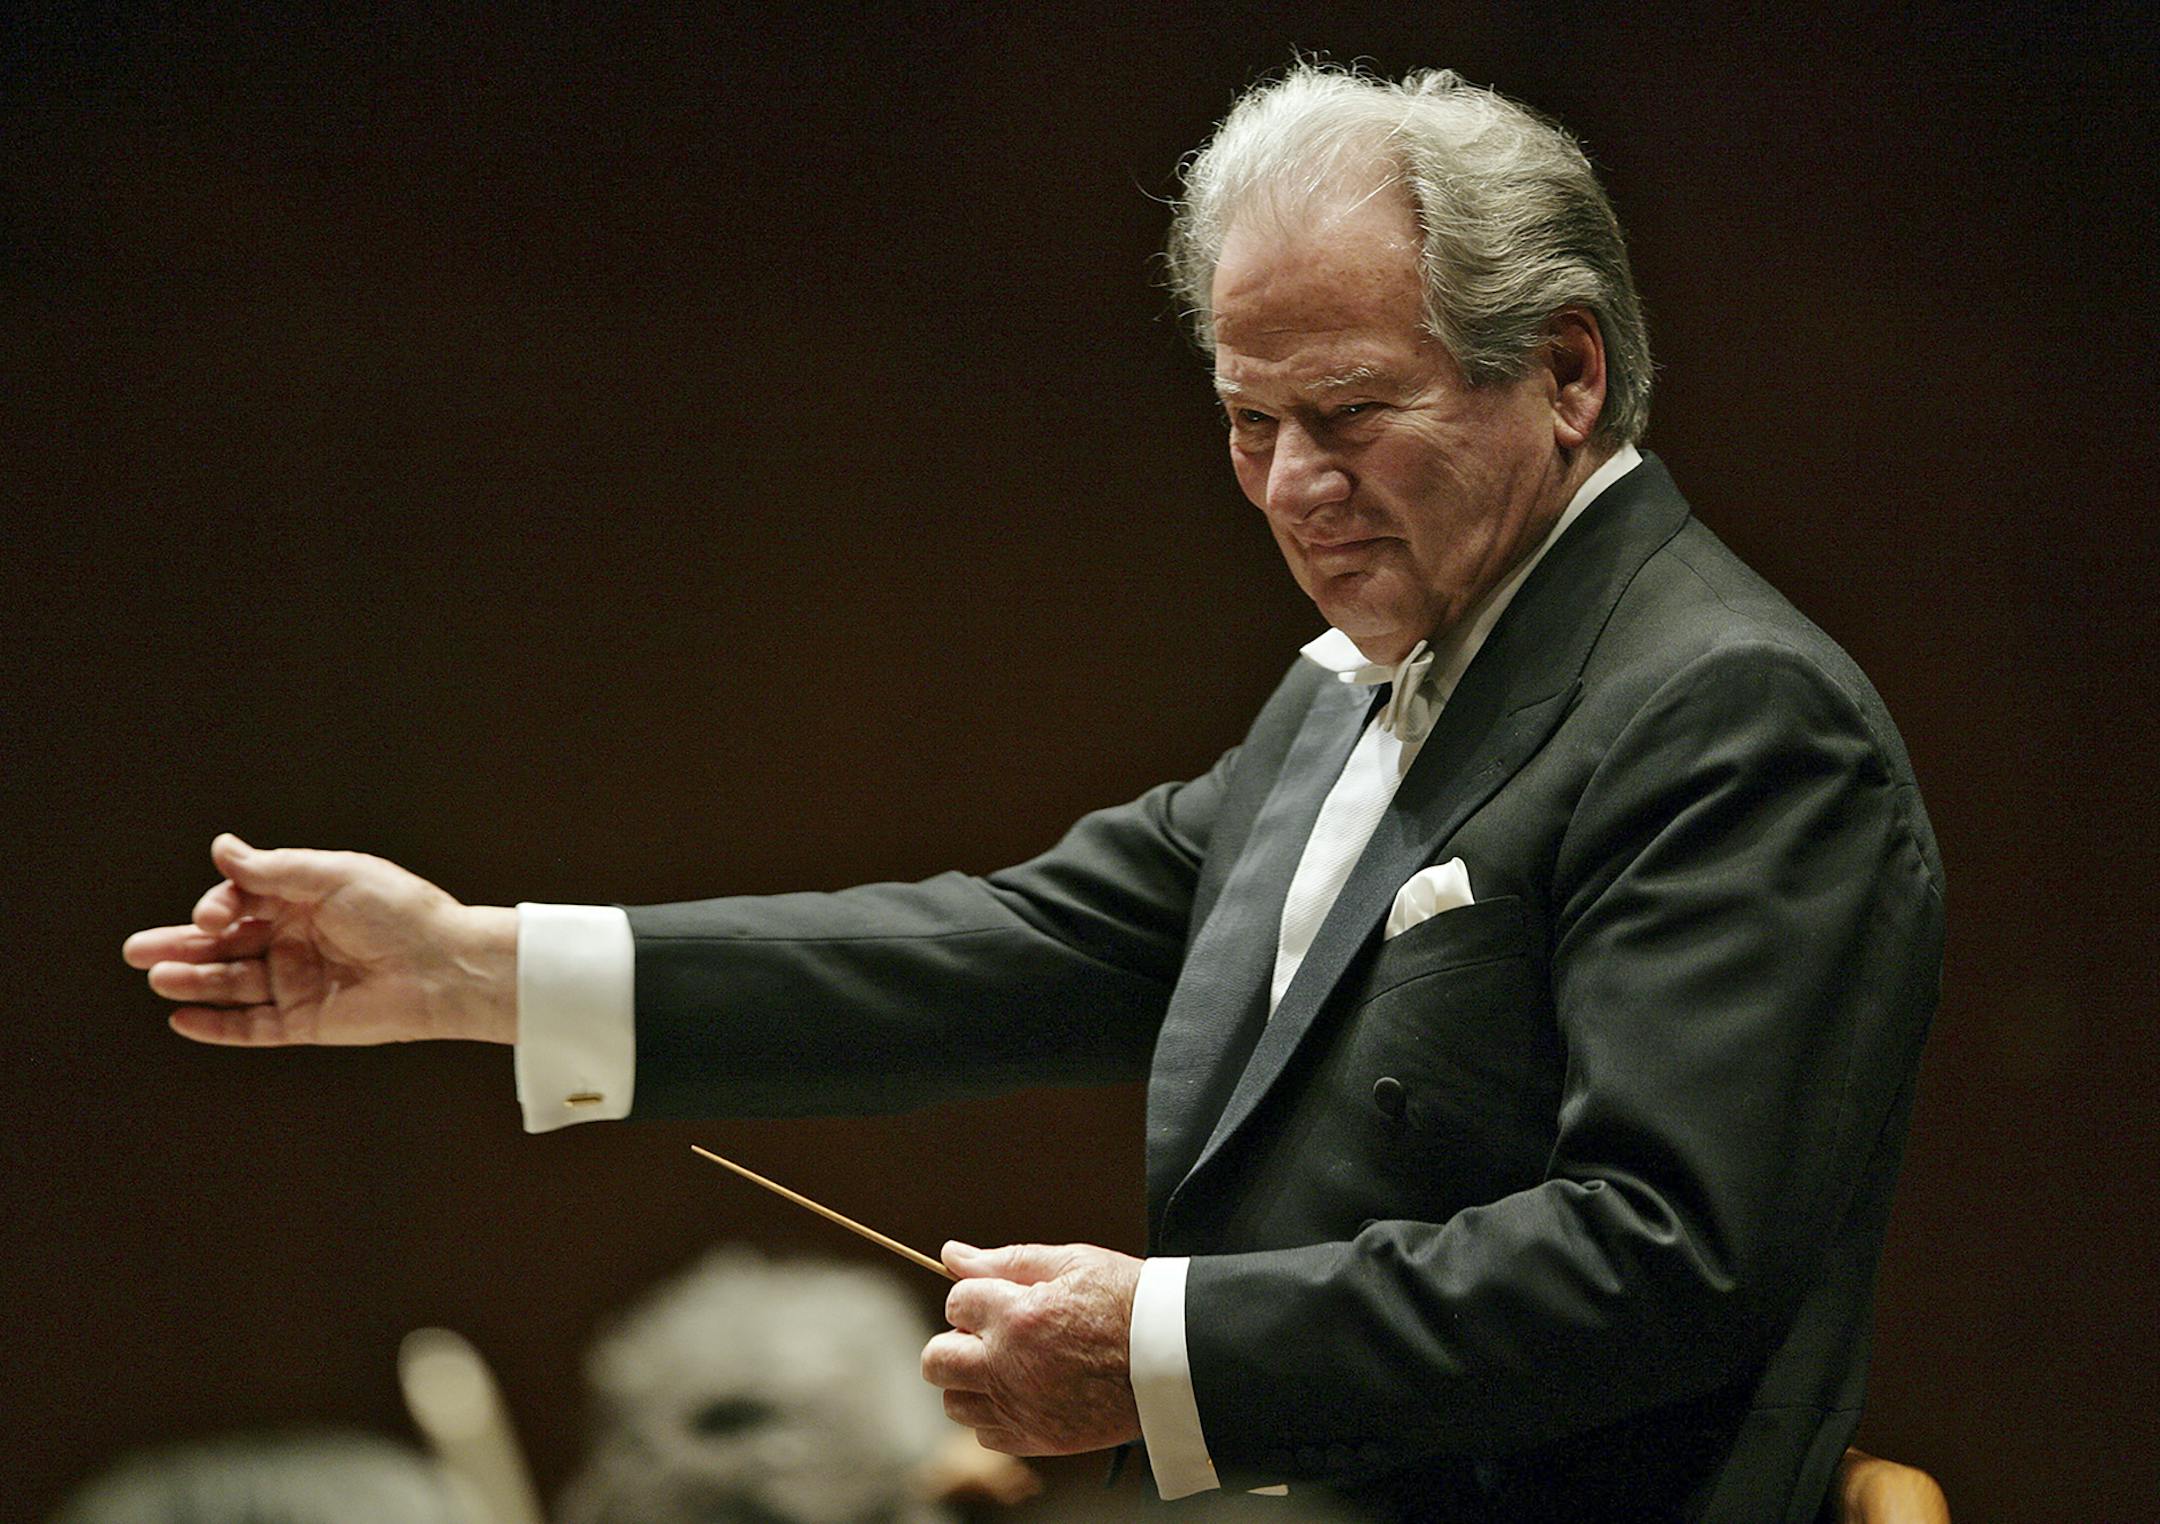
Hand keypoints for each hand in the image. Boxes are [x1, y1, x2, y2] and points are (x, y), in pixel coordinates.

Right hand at [123, 833, 517, 1045]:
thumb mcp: (333, 875)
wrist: (444, 966)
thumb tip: (221, 847)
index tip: (212, 915)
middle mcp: (299, 939)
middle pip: (227, 944)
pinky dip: (217, 1025)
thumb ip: (273, 868)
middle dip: (182, 945)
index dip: (217, 906)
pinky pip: (253, 1027)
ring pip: (233, 984)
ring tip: (157, 977)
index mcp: (306, 898)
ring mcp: (301, 982)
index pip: (242, 899)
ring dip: (193, 981)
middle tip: (134, 950)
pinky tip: (182, 1018)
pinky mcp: (308, 1021)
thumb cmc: (399, 911)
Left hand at [921, 1240, 1143, 1456]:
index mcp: (1017, 1315)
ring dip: (970, 1380)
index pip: (956, 1302)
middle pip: (936, 1359)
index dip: (974, 1295)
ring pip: (954, 1400)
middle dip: (955, 1340)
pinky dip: (993, 1414)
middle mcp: (1009, 1365)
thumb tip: (952, 1254)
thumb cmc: (1128, 1301)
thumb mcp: (1071, 1262)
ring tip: (1006, 1363)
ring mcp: (1021, 1407)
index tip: (997, 1298)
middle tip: (990, 1333)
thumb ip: (1006, 1259)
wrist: (1175, 1356)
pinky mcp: (1038, 1439)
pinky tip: (1021, 1392)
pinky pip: (985, 1433)